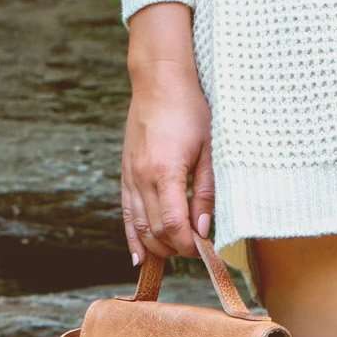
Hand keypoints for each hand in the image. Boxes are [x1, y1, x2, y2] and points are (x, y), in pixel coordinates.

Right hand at [121, 3, 214, 263]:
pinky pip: (126, 214)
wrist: (160, 78)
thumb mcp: (210, 149)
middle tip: (197, 250)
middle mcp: (142, 178)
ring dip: (157, 247)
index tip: (206, 250)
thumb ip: (206, 192)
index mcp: (165, 172)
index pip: (174, 226)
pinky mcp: (126, 173)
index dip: (189, 246)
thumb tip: (203, 229)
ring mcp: (130, 176)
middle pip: (155, 232)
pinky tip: (139, 257)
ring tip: (175, 254)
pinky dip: (133, 238)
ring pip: (138, 227)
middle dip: (176, 248)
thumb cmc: (191, 109)